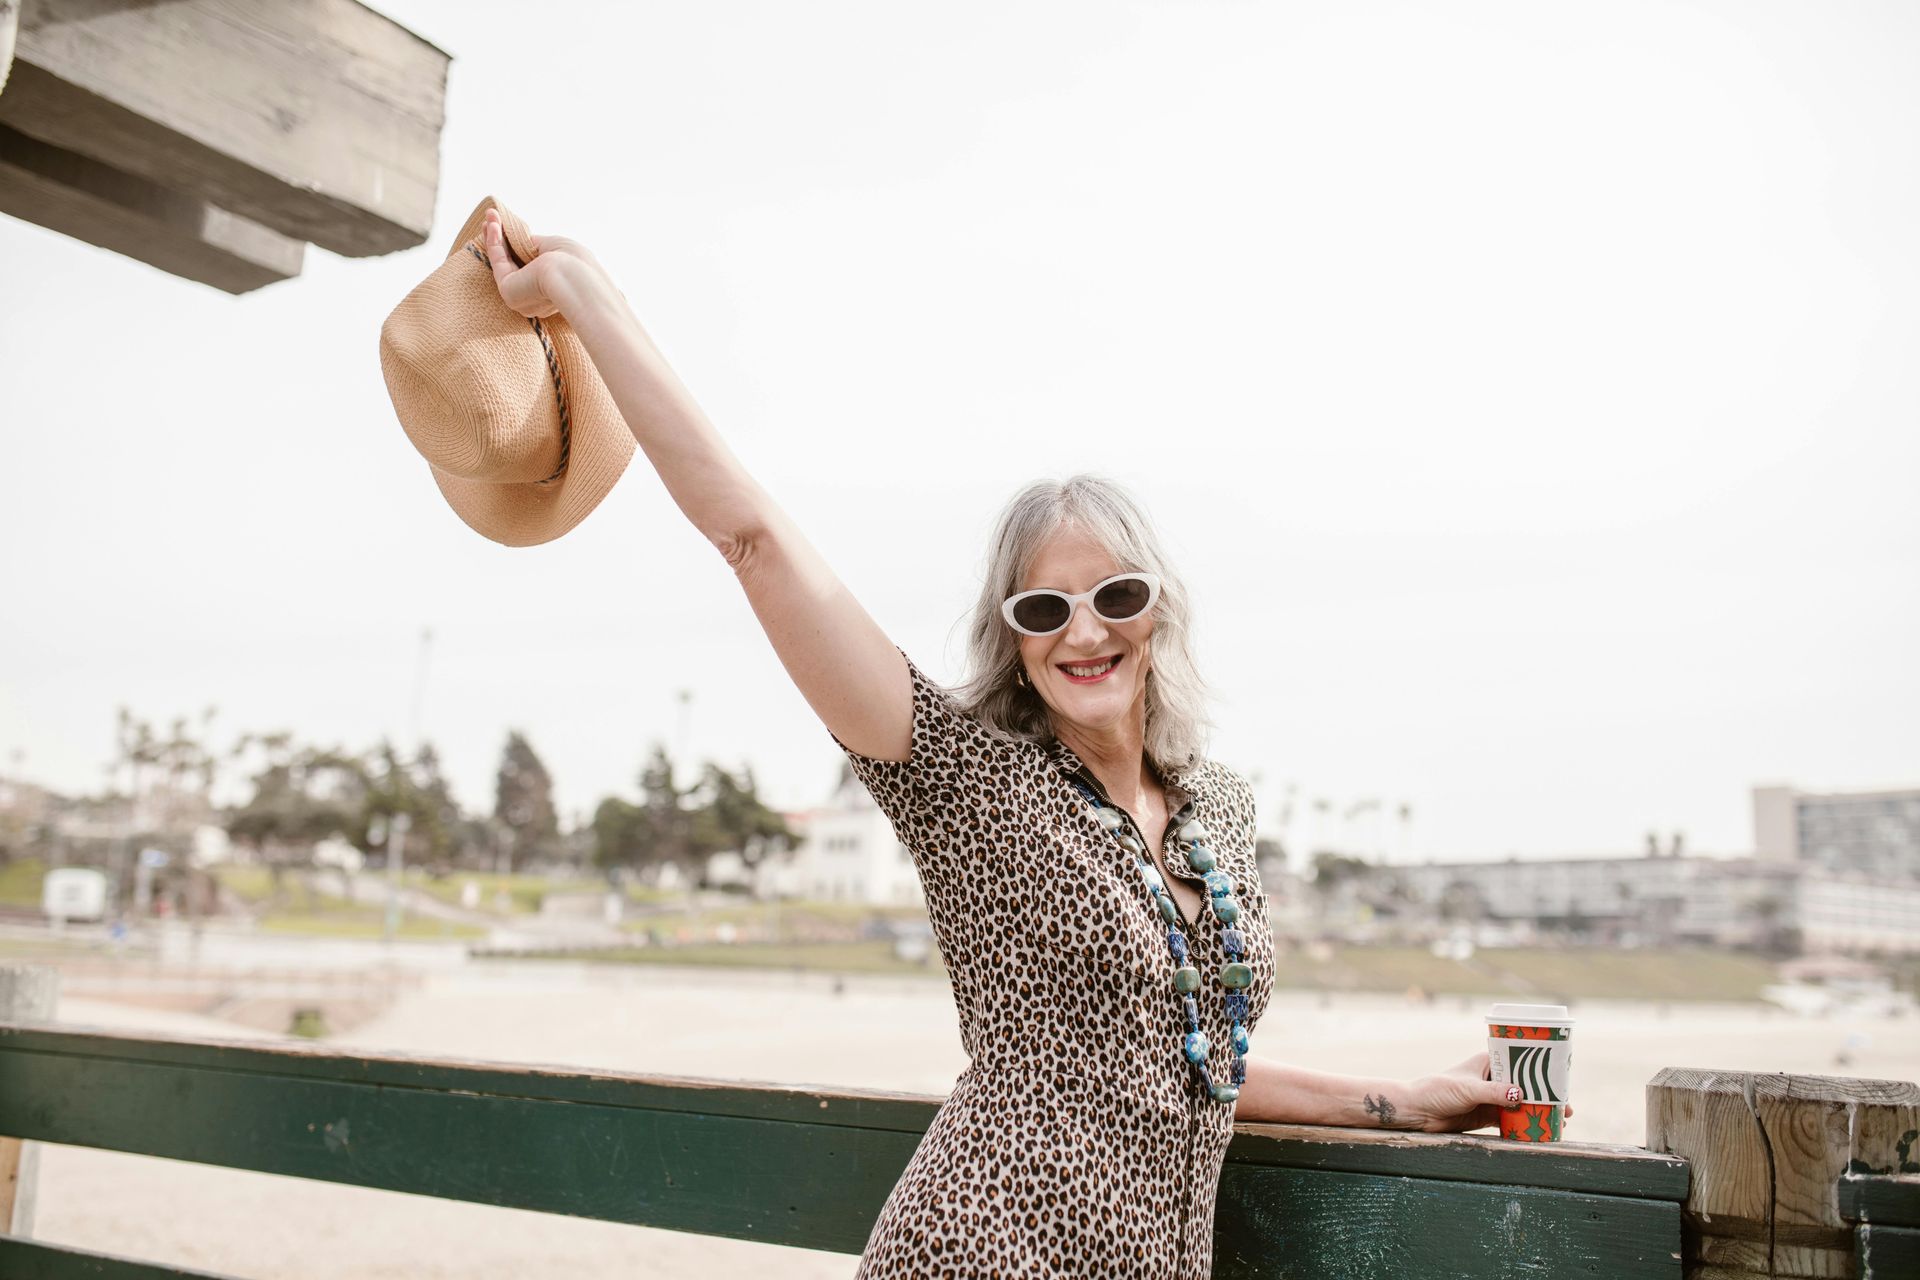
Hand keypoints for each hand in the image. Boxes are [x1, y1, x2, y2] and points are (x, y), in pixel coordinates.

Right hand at [480, 208, 609, 320]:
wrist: (572, 277)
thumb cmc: (574, 262)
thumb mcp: (556, 246)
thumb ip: (537, 245)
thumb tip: (522, 239)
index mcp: (551, 289)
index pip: (530, 266)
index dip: (517, 246)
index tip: (509, 228)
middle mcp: (535, 297)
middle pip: (513, 263)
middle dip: (502, 239)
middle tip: (492, 220)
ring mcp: (521, 296)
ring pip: (504, 262)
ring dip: (495, 236)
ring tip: (489, 215)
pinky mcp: (509, 292)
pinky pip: (499, 263)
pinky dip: (494, 242)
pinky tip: (492, 224)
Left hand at [1403, 1053, 1574, 1133]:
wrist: (1417, 1111)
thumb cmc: (1437, 1090)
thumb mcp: (1467, 1089)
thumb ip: (1493, 1092)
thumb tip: (1521, 1094)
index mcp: (1488, 1061)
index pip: (1520, 1060)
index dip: (1541, 1069)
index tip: (1561, 1078)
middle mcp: (1492, 1078)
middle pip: (1526, 1085)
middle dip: (1546, 1095)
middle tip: (1566, 1108)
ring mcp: (1491, 1097)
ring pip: (1521, 1104)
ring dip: (1538, 1112)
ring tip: (1558, 1123)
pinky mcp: (1487, 1115)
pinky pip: (1511, 1120)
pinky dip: (1524, 1125)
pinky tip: (1539, 1132)